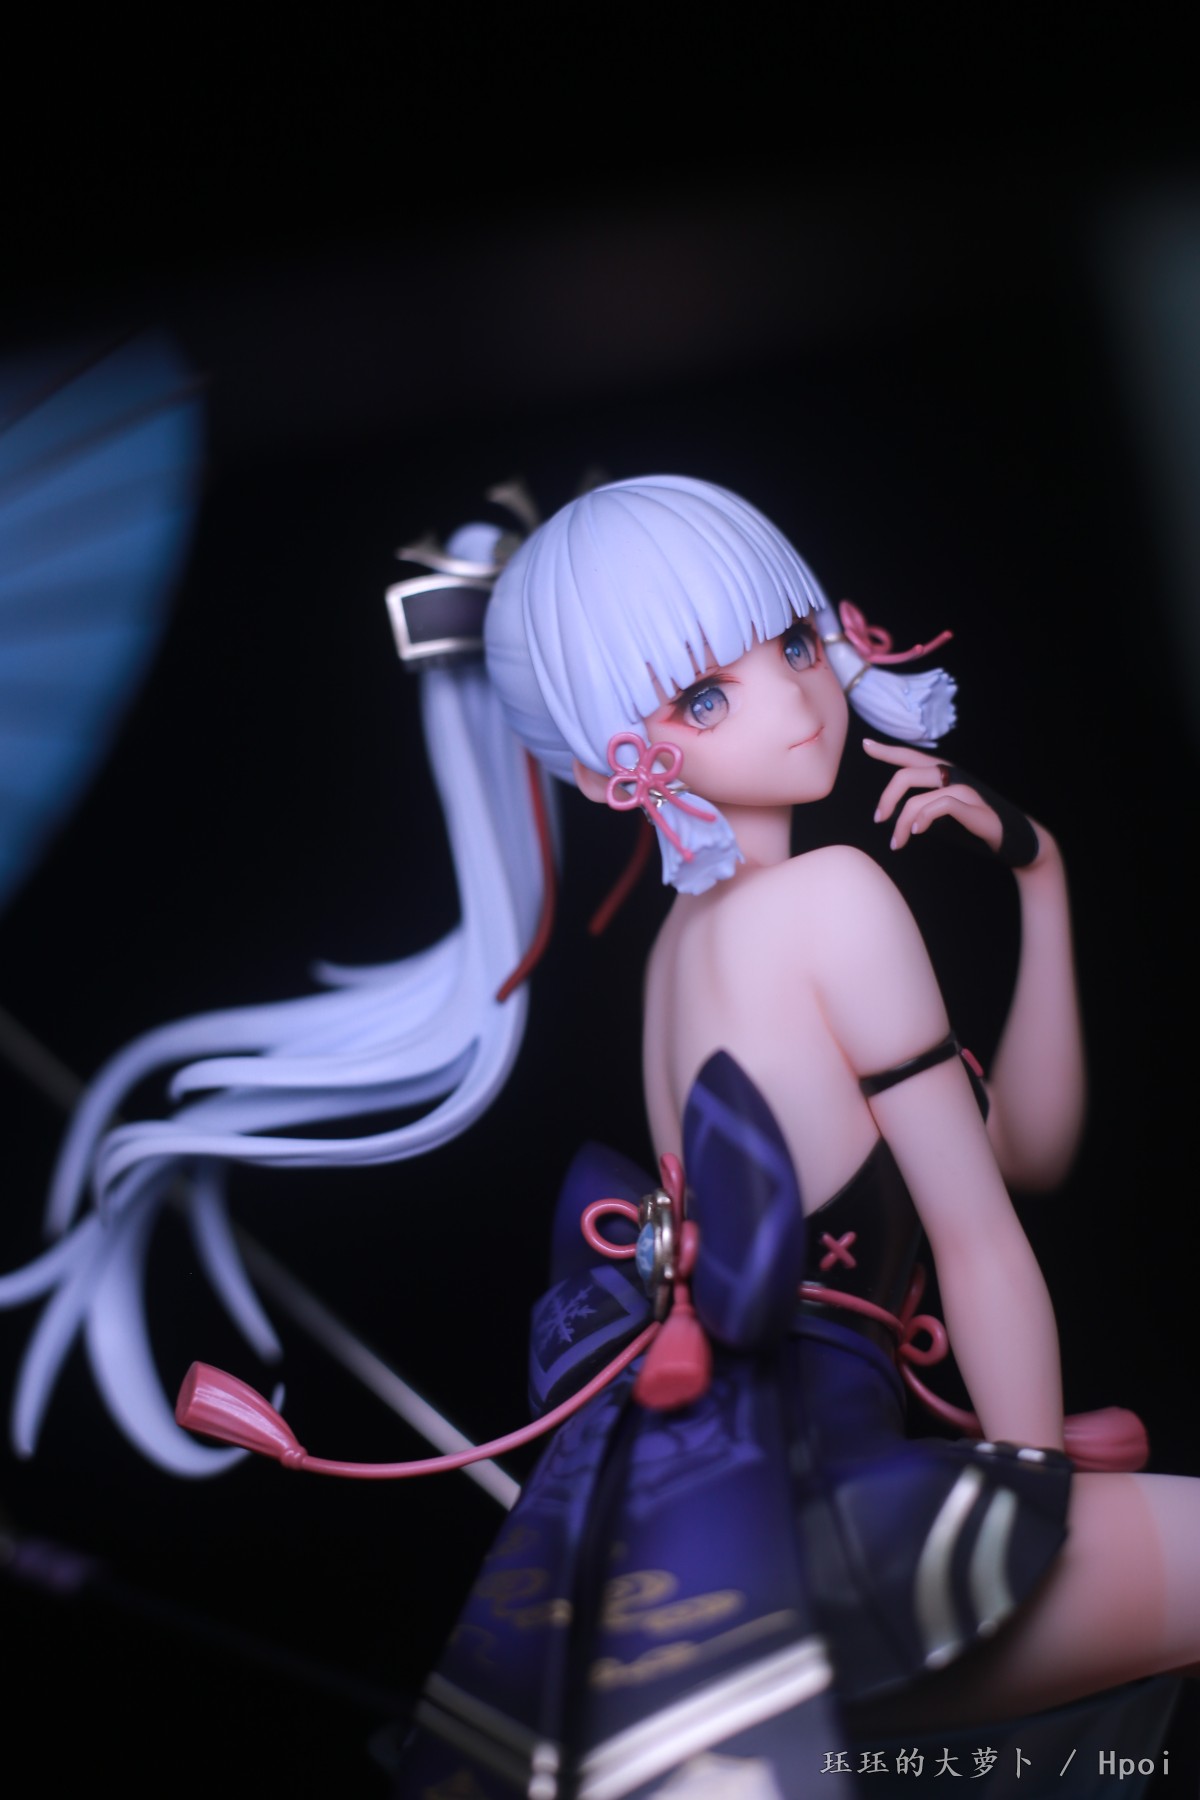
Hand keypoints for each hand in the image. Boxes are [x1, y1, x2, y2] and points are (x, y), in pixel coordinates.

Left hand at [862, 739, 1038, 865]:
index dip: (888, 750)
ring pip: (919, 797)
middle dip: (886, 798)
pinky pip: (942, 805)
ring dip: (902, 822)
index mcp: (944, 775)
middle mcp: (953, 776)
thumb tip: (899, 814)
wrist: (1014, 840)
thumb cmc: (974, 828)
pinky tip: (917, 831)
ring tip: (897, 842)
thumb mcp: (941, 817)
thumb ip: (922, 808)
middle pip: (907, 774)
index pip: (911, 757)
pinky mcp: (975, 807)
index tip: (866, 745)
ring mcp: (966, 789)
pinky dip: (925, 817)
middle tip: (879, 820)